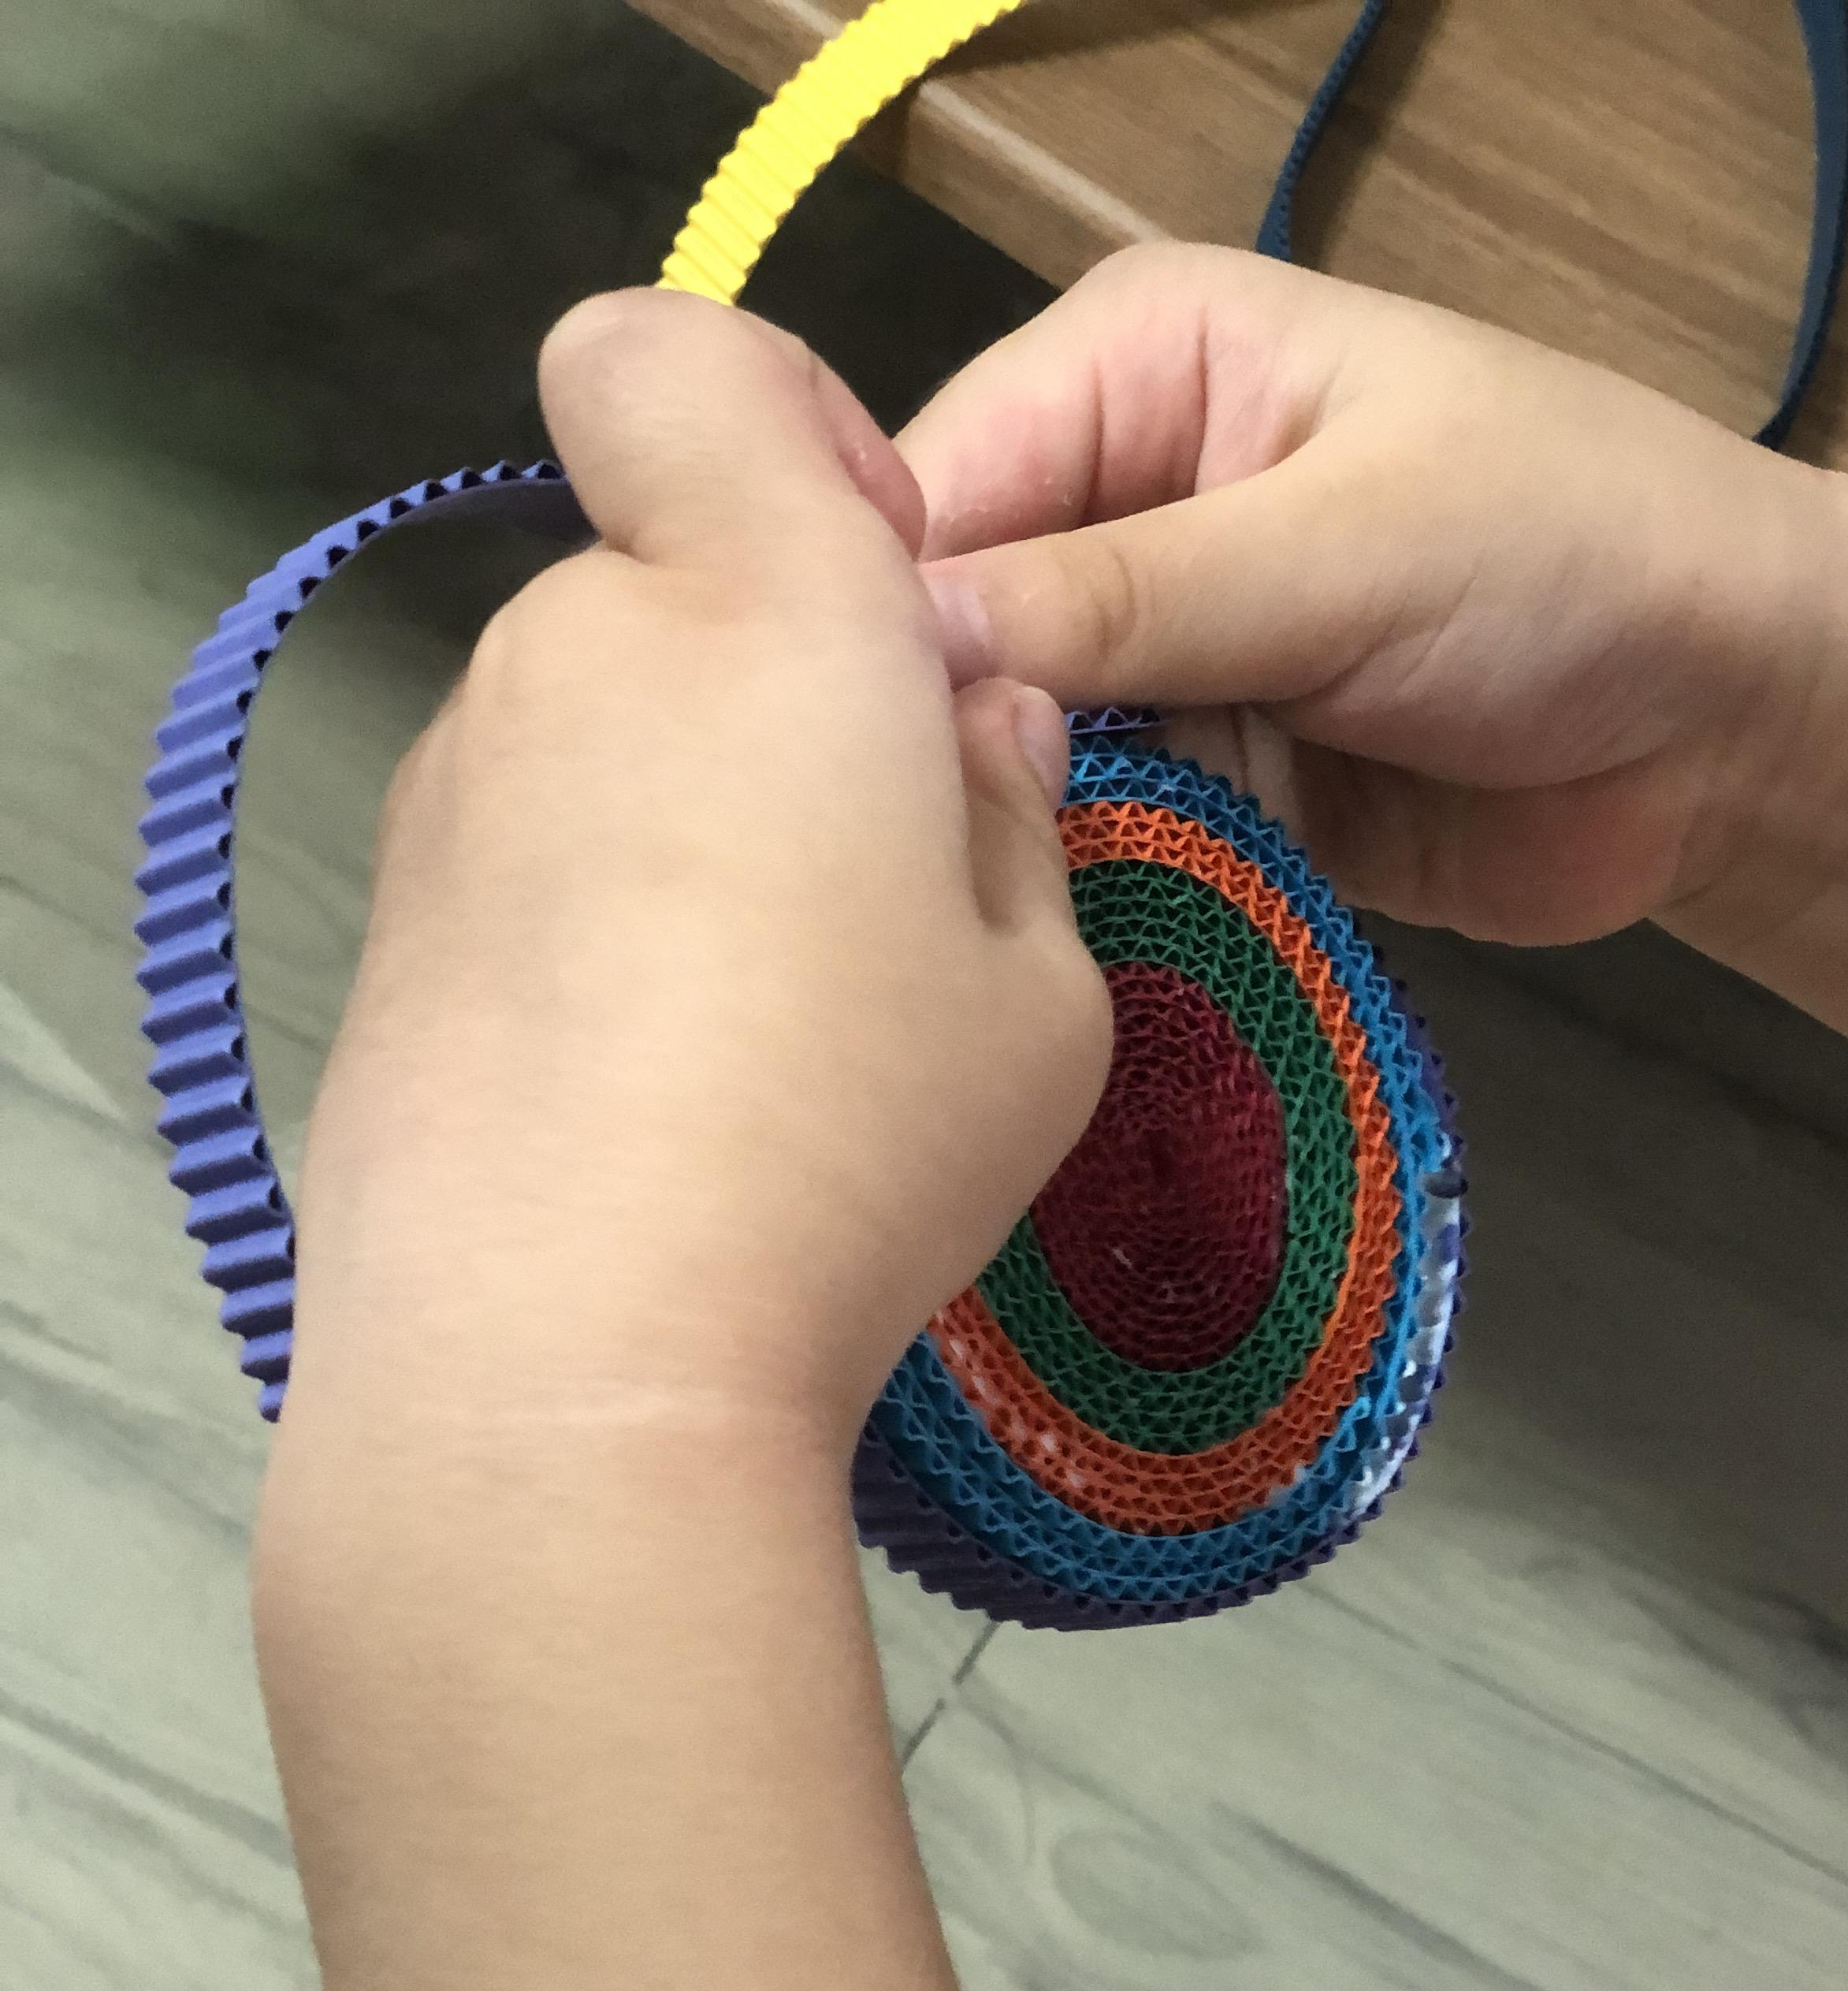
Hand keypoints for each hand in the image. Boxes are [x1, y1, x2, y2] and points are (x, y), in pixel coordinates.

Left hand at [288, 288, 1111, 1456]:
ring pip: (598, 736)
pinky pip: (526, 862)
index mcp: (761, 605)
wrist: (570, 1365)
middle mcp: (577, 652)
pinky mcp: (391, 925)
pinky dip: (597, 927)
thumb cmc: (855, 1148)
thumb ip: (1011, 820)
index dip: (773, 427)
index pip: (670, 354)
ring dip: (689, 823)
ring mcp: (456, 789)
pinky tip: (662, 1094)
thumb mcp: (1042, 998)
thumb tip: (966, 734)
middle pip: (668, 587)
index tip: (872, 597)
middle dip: (774, 689)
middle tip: (879, 893)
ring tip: (770, 1033)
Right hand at [903, 244, 1847, 946]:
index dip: (887, 614)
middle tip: (931, 857)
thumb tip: (910, 641)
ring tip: (1007, 912)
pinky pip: (1109, 846)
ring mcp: (1169, 659)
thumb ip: (1127, 597)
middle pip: (958, 633)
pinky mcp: (1215, 787)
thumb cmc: (1576, 558)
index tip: (861, 744)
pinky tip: (1083, 941)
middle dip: (956, 738)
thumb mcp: (1343, 550)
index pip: (935, 482)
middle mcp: (1129, 502)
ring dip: (1033, 834)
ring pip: (1022, 756)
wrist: (1737, 724)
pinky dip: (1106, 892)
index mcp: (1141, 366)